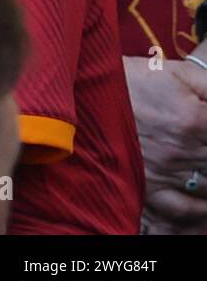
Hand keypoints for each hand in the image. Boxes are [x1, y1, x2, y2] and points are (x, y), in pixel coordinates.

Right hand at [124, 54, 206, 233]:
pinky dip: (201, 207)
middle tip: (198, 142)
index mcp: (194, 119)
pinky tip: (204, 198)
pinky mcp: (149, 185)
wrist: (85, 92)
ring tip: (200, 162)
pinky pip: (185, 207)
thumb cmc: (131, 79)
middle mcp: (182, 150)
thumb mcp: (177, 72)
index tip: (206, 127)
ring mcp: (166, 171)